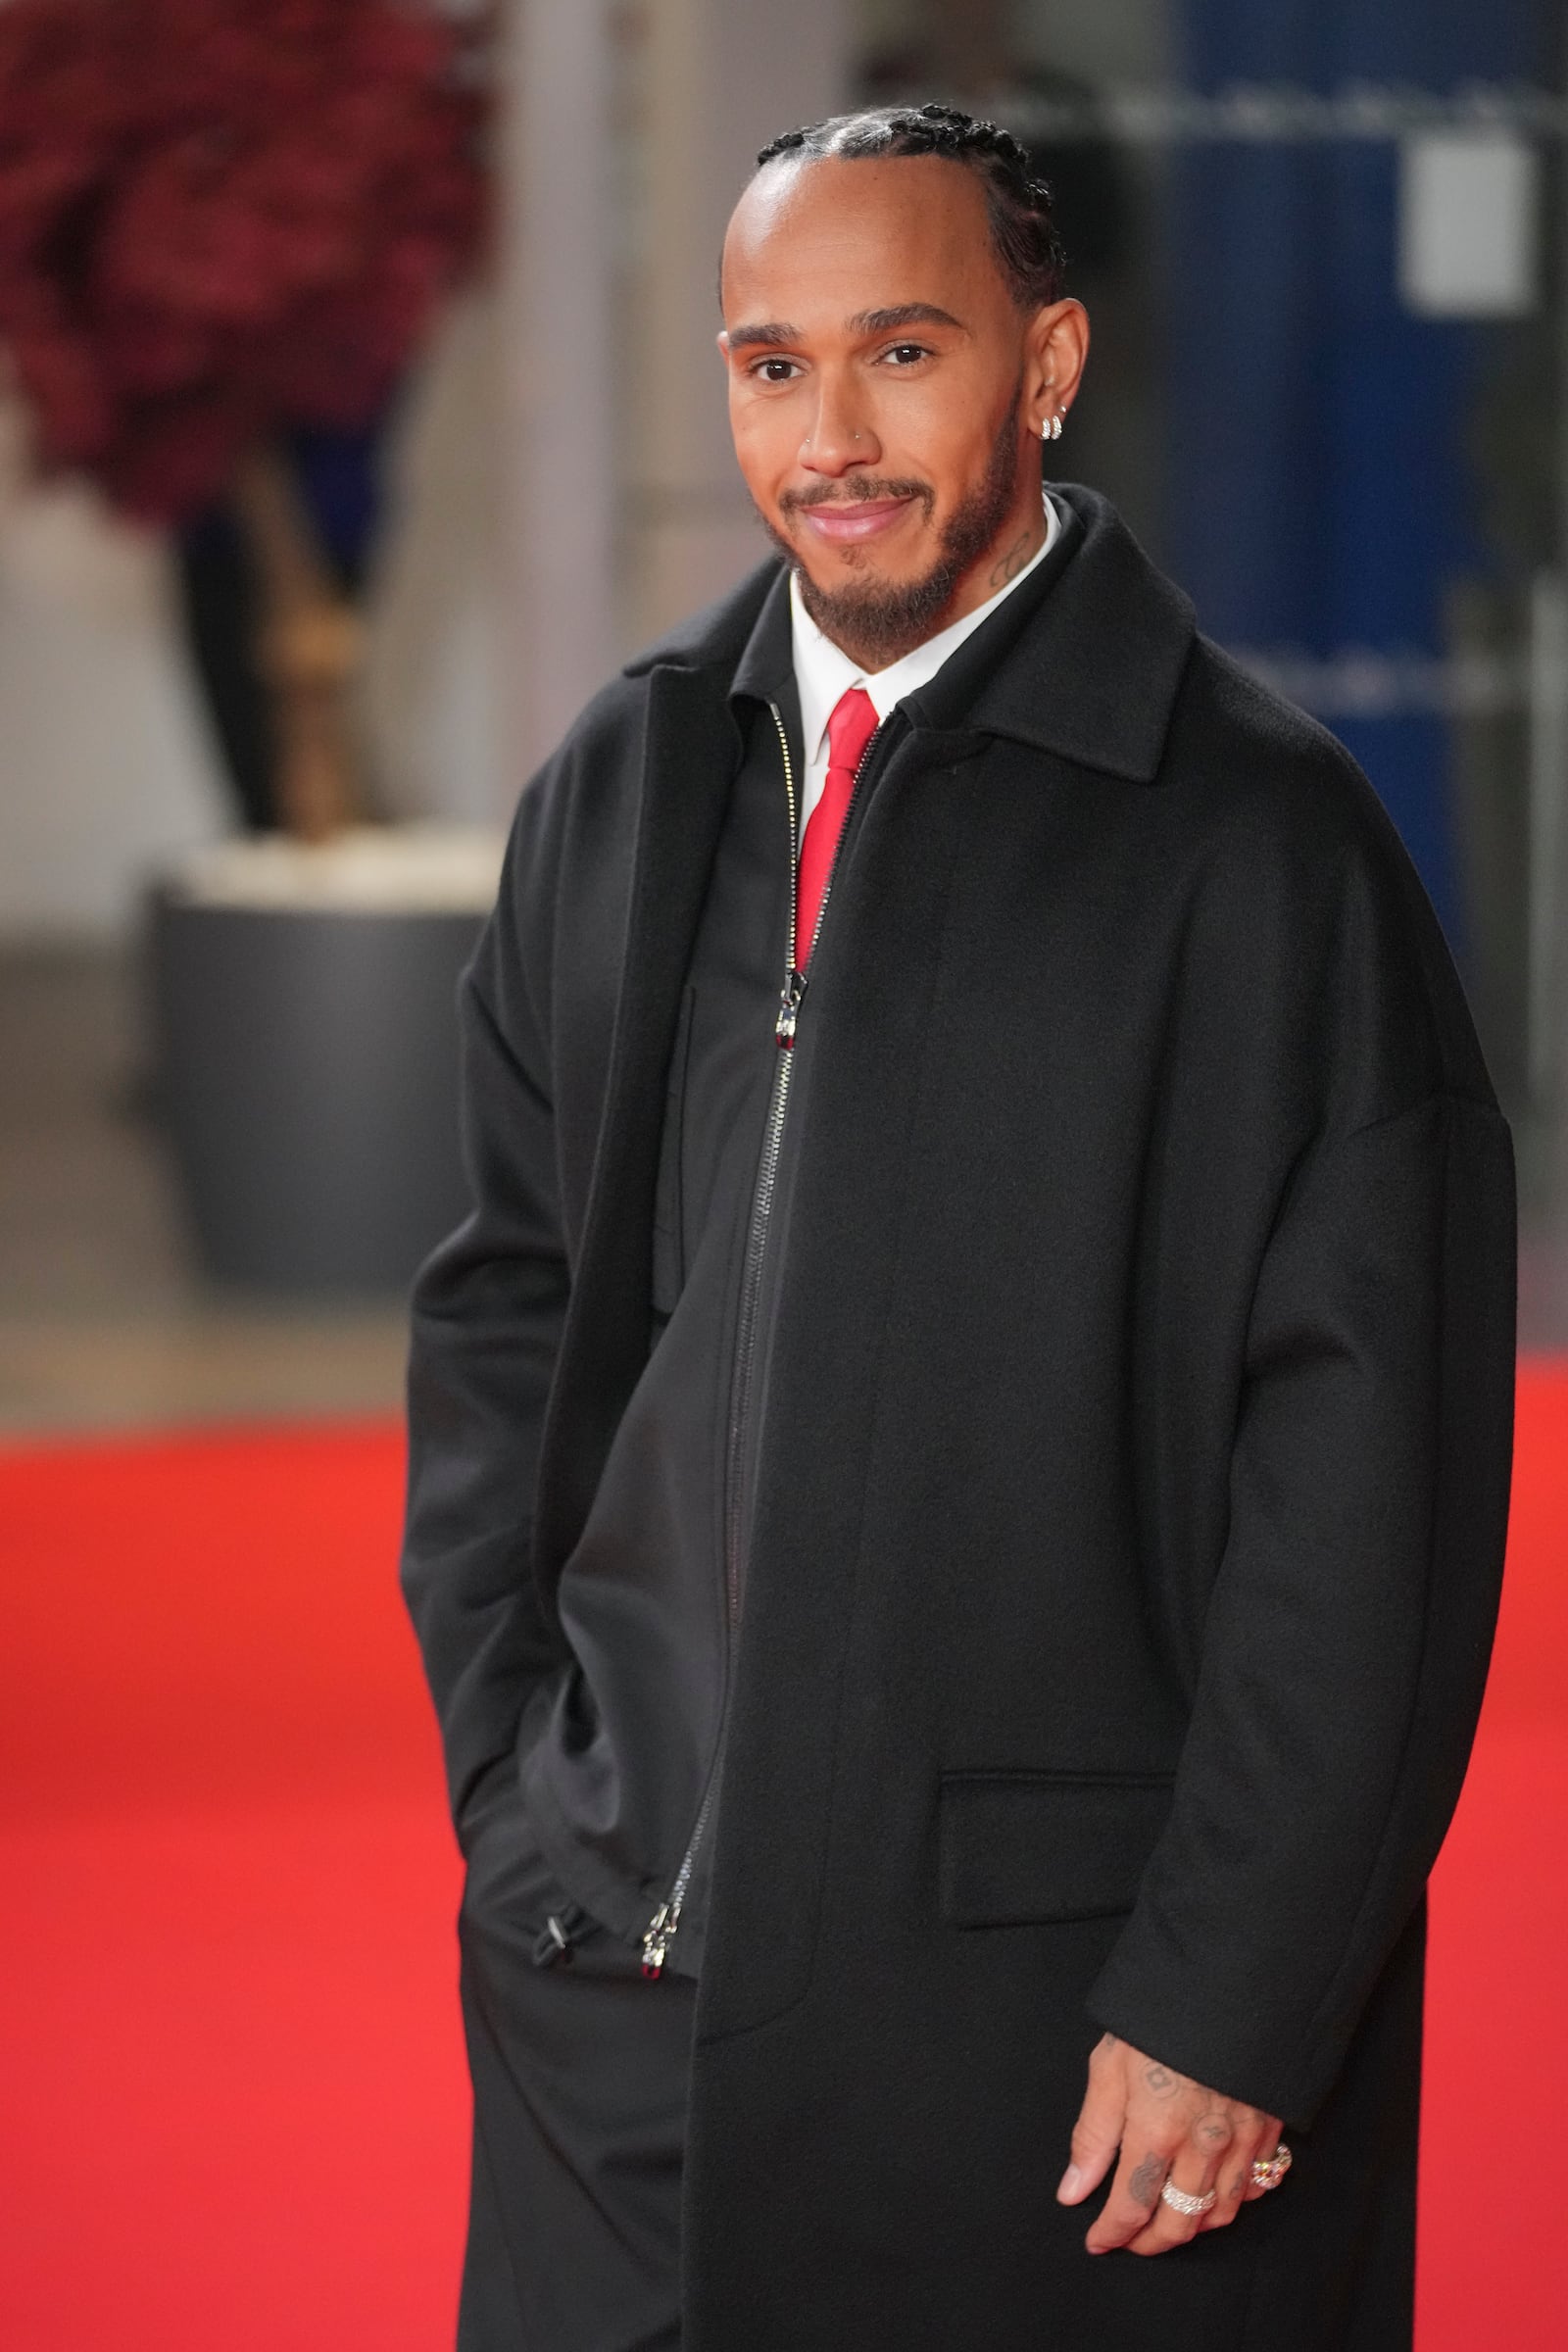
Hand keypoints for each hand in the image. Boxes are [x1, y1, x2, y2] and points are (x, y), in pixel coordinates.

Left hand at [1057, 2033, 1283, 2256]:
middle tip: (1129, 2240)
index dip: (1111, 2233)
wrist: (1230, 1979)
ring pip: (1220, 2213)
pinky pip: (1254, 2186)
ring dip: (1192, 2228)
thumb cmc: (1159, 2019)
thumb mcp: (1109, 2065)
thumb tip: (1072, 2191)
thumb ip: (1093, 2134)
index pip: (1130, 2207)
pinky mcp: (1269, 2126)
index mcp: (1156, 2130)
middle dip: (1150, 2242)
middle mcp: (1202, 2146)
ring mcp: (1241, 2139)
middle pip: (1179, 2223)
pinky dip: (1233, 2201)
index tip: (1096, 2241)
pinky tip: (1213, 2193)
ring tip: (1167, 2221)